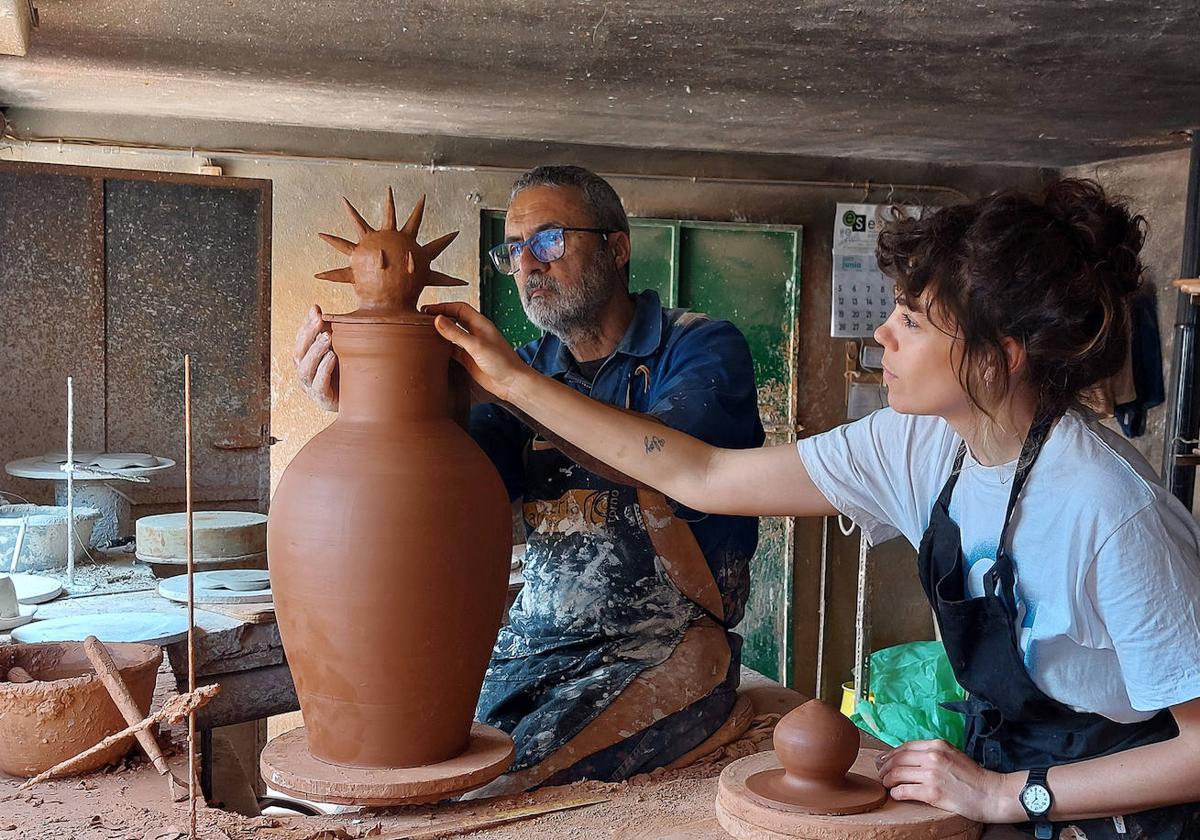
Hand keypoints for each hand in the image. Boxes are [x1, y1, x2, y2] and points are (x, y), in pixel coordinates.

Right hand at [293, 304, 338, 411]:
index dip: (306, 325)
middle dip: (308, 335)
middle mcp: (304, 374)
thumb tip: (315, 307)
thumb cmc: (347, 373)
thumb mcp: (338, 349)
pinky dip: (324, 370)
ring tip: (327, 337)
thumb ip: (328, 330)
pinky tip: (332, 357)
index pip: (300, 340)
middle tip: (319, 321)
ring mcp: (311, 389)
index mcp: (305, 361)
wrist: (361, 402)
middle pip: (299, 353)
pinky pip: (319, 385)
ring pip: (305, 370)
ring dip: (315, 351)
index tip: (316, 310)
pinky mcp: (323, 400)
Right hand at [424, 302, 526, 402]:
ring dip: (440, 333)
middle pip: (454, 319)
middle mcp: (475, 332)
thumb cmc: (501, 361)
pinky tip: (432, 350)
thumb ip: (456, 333)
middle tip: (421, 319)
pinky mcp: (469, 359)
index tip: (427, 310)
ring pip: (452, 335)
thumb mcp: (476, 345)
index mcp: (480, 324)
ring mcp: (472, 346)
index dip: (443, 307)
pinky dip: (443, 348)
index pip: (459, 308)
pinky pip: (453, 350)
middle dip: (439, 317)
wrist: (511, 383)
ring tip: (423, 333)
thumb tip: (437, 319)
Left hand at [876, 739, 1022, 823]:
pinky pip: (905, 790)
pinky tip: (896, 794)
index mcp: (937, 745)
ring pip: (897, 774)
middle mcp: (932, 756)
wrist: (992, 793)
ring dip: (888, 780)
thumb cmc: (974, 776)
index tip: (885, 760)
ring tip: (887, 784)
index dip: (891, 754)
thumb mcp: (953, 754)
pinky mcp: (932, 792)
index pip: (905, 747)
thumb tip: (910, 757)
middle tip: (881, 774)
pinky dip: (896, 792)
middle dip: (885, 767)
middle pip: (898, 759)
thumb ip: (933, 753)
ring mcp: (932, 774)